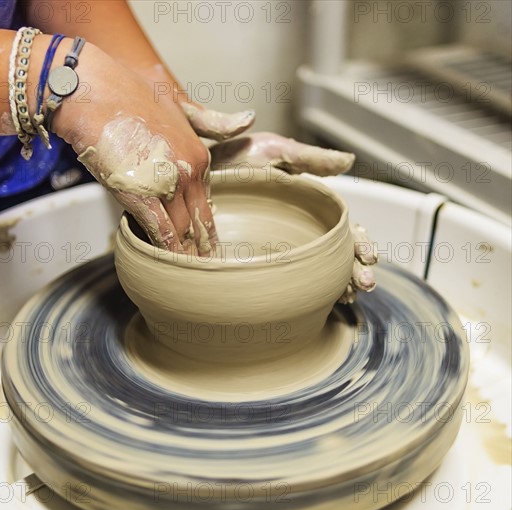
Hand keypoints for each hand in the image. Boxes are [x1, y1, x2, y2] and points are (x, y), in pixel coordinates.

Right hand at [54, 45, 228, 254]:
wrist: (92, 93)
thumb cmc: (129, 96)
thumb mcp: (179, 105)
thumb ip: (212, 121)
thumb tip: (250, 118)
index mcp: (199, 157)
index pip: (205, 202)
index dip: (206, 226)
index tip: (209, 245)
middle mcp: (189, 173)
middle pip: (198, 220)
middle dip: (204, 247)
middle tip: (208, 269)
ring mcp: (167, 185)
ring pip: (182, 230)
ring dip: (187, 253)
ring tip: (191, 273)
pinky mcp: (142, 195)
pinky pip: (161, 231)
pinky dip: (167, 250)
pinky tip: (171, 264)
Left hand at [205, 132, 377, 301]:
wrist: (195, 175)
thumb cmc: (236, 160)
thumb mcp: (274, 152)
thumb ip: (310, 159)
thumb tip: (349, 162)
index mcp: (310, 208)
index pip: (344, 230)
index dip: (360, 243)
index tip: (369, 258)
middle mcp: (300, 231)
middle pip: (338, 256)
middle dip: (355, 271)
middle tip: (364, 285)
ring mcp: (282, 249)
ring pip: (319, 272)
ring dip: (339, 285)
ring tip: (349, 296)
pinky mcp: (259, 263)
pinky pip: (288, 282)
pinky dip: (308, 293)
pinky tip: (322, 302)